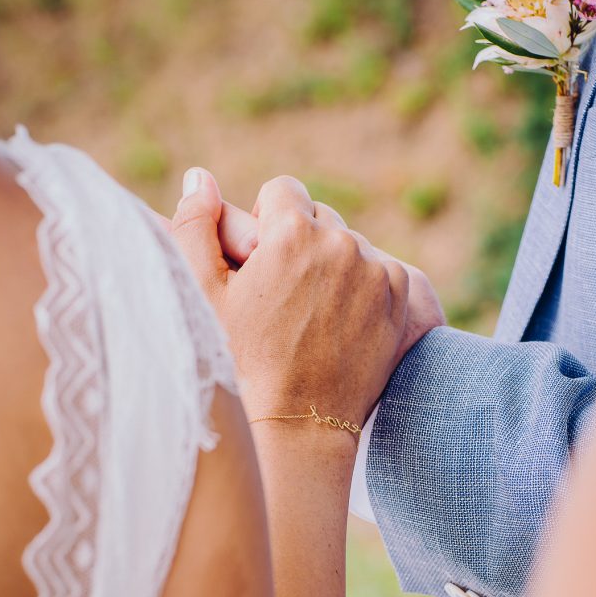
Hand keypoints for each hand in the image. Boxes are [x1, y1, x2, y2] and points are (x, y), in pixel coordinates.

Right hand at [171, 170, 408, 425]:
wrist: (298, 420)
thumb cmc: (240, 361)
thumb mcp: (202, 296)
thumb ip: (195, 227)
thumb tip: (200, 176)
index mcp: (291, 231)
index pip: (283, 190)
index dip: (268, 223)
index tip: (263, 262)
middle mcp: (340, 240)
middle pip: (320, 217)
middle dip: (302, 243)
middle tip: (286, 296)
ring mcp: (375, 267)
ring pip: (350, 244)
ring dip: (333, 265)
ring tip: (312, 315)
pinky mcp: (400, 293)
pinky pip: (380, 268)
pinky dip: (364, 285)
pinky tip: (340, 322)